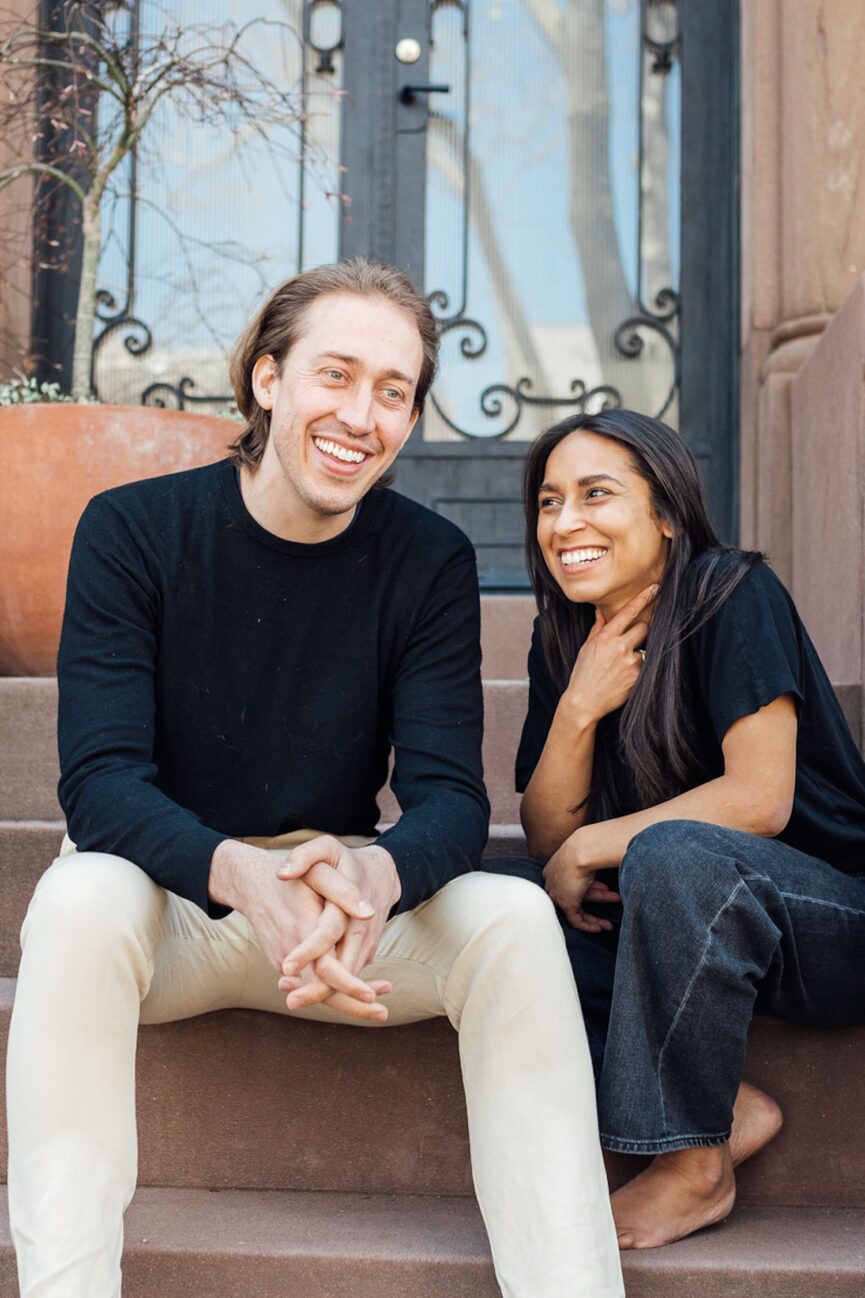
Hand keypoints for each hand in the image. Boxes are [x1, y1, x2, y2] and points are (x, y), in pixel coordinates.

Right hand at [209, 839, 387, 1020]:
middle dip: (354, 1005)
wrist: (252, 883)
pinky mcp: (284, 965)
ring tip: (380, 1005)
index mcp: (302, 930)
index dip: (348, 984)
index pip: (326, 968)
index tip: (371, 996)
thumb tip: (369, 913)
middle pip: (322, 990)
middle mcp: (290, 953)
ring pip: (316, 991)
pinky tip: (359, 990)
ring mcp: (284, 962)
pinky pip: (310, 983)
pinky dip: (332, 990)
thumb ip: (343, 891)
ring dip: (347, 1000)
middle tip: (384, 1013)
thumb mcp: (319, 871)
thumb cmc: (293, 875)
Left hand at [543, 827, 620, 931]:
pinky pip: (576, 919)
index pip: (572, 882)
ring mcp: (557, 893)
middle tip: (612, 900)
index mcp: (555, 866)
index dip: (592, 886)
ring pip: (576, 909)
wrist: (583, 849)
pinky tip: (600, 927)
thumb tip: (607, 863)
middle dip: (597, 898)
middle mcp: (552, 881)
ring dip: (595, 916)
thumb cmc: (588, 846)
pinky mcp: (565, 903)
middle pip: (575, 894)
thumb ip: (592, 865)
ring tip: (609, 922)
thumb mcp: (588, 855)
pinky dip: (588, 925)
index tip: (604, 889)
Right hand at [564, 584, 656, 724]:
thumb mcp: (587, 647)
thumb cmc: (583, 674)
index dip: (643, 599)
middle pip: (644, 627)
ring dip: (636, 653)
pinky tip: (623, 678)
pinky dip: (637, 669)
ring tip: (619, 668)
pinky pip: (644, 665)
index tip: (656, 588)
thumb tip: (601, 611)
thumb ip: (598, 628)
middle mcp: (619, 647)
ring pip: (644, 648)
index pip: (628, 613)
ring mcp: (631, 662)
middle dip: (641, 630)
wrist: (584, 702)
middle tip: (630, 641)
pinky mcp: (638, 676)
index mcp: (605, 637)